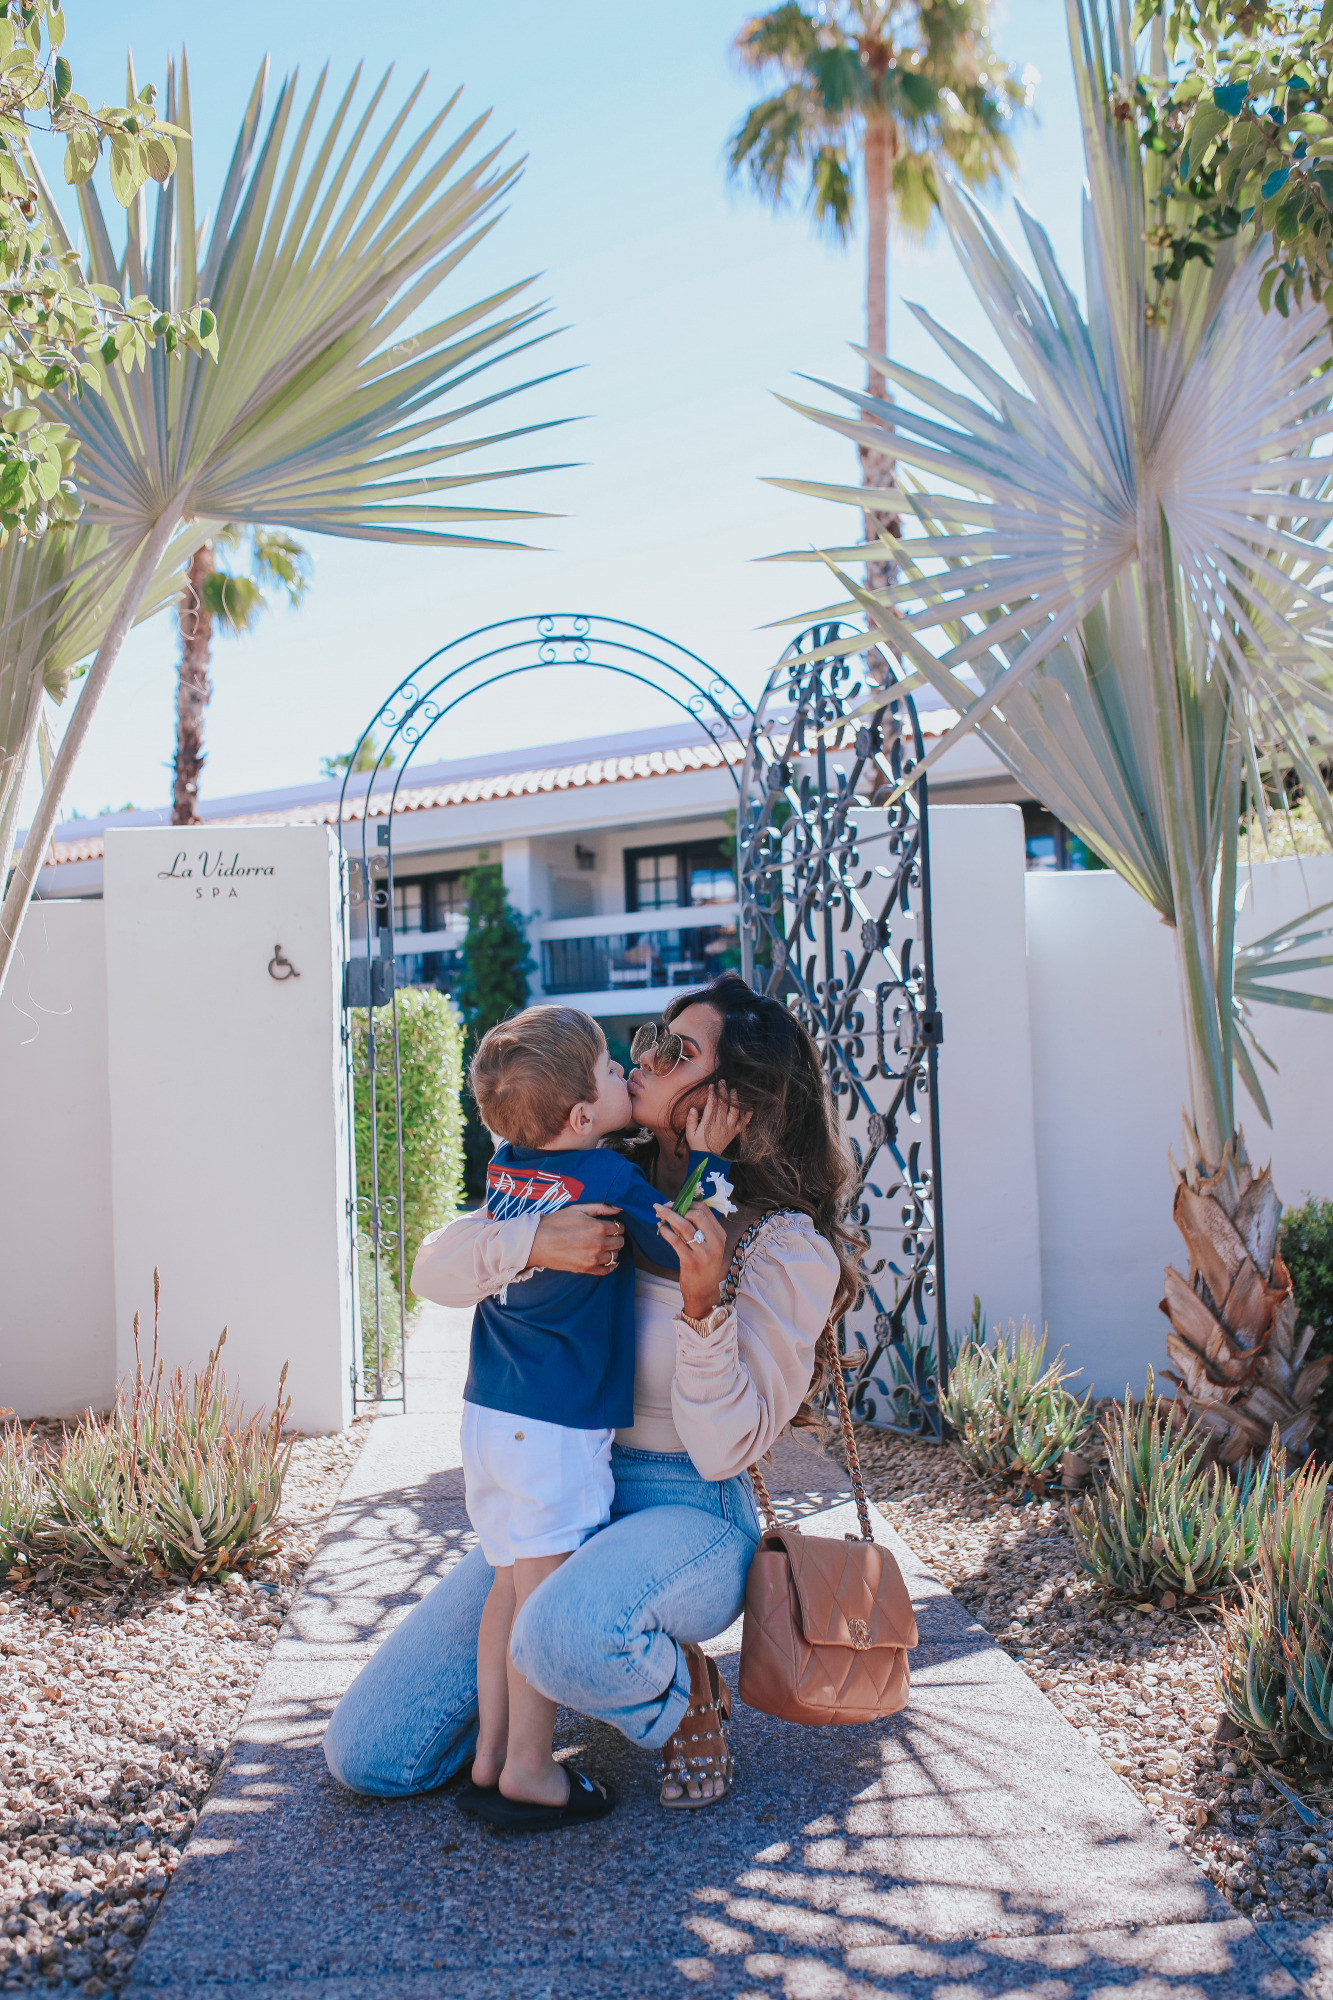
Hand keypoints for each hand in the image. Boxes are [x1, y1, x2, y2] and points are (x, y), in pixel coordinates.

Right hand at [527, 1204, 623, 1275]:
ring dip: (613, 1250)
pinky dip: (611, 1266)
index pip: (619, 1228)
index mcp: (598, 1228)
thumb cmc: (556, 1223)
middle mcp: (599, 1244)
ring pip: (614, 1256)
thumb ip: (601, 1208)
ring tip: (604, 1246)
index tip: (611, 1225)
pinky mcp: (586, 1269)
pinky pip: (607, 1270)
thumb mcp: (578, 1209)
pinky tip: (609, 1261)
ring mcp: (593, 1259)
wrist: (537, 1242)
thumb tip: (619, 1210)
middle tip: (608, 1235)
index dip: (616, 1225)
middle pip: (619, 1242)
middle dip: (616, 1237)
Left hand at [654, 1201, 727, 1318]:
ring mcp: (703, 1253)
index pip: (704, 1210)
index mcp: (720, 1235)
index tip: (674, 1204)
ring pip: (684, 1226)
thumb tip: (677, 1209)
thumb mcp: (709, 1246)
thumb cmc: (704, 1267)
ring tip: (658, 1213)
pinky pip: (676, 1241)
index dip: (687, 1204)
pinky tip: (661, 1229)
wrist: (704, 1292)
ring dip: (668, 1216)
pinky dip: (666, 1232)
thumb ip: (698, 1229)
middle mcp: (715, 1243)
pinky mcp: (691, 1262)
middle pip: (695, 1215)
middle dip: (676, 1208)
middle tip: (662, 1208)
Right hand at [685, 1082, 748, 1156]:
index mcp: (709, 1123)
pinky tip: (750, 1108)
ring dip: (735, 1100)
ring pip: (734, 1111)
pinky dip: (747, 1116)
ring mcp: (729, 1128)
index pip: (712, 1105)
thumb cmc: (697, 1145)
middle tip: (722, 1082)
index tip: (712, 1086)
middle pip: (723, 1105)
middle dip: (723, 1092)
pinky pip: (743, 1124)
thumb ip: (691, 1121)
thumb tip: (693, 1108)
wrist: (708, 1159)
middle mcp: (721, 1124)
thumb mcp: (690, 1134)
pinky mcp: (734, 1133)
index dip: (712, 1094)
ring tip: (734, 1090)